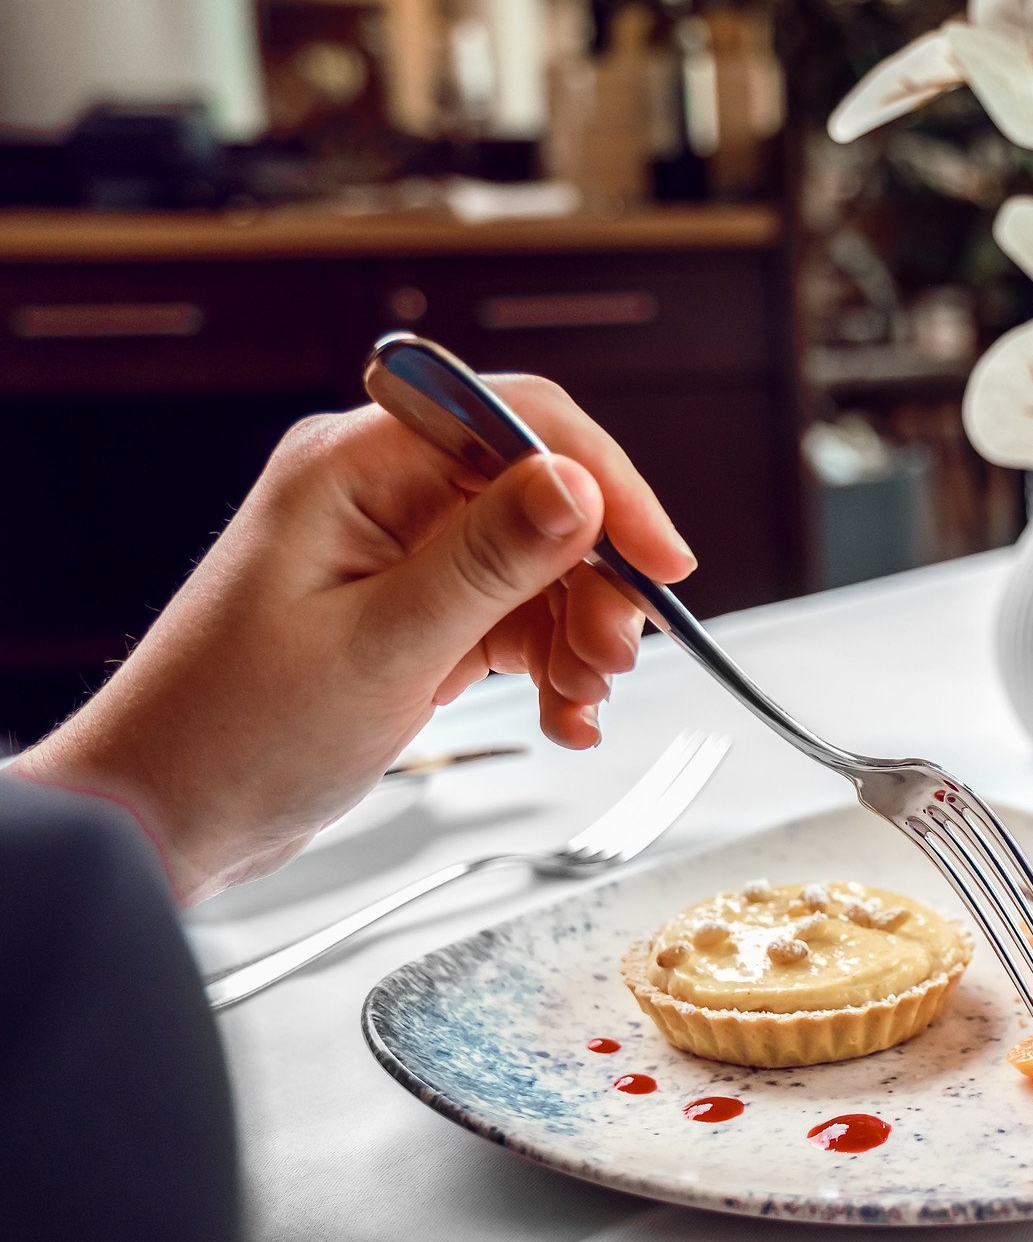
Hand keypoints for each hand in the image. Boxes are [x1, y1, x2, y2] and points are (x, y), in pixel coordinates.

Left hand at [14, 376, 694, 900]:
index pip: (517, 424)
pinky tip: (559, 715)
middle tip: (613, 658)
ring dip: (577, 632)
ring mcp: (398, 552)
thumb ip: (487, 561)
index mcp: (354, 468)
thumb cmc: (233, 735)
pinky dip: (548, 662)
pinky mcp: (411, 608)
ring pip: (539, 562)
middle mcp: (380, 494)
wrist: (163, 817)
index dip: (606, 483)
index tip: (660, 559)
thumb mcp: (382, 647)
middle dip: (594, 580)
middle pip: (541, 497)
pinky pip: (512, 613)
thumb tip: (577, 485)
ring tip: (579, 702)